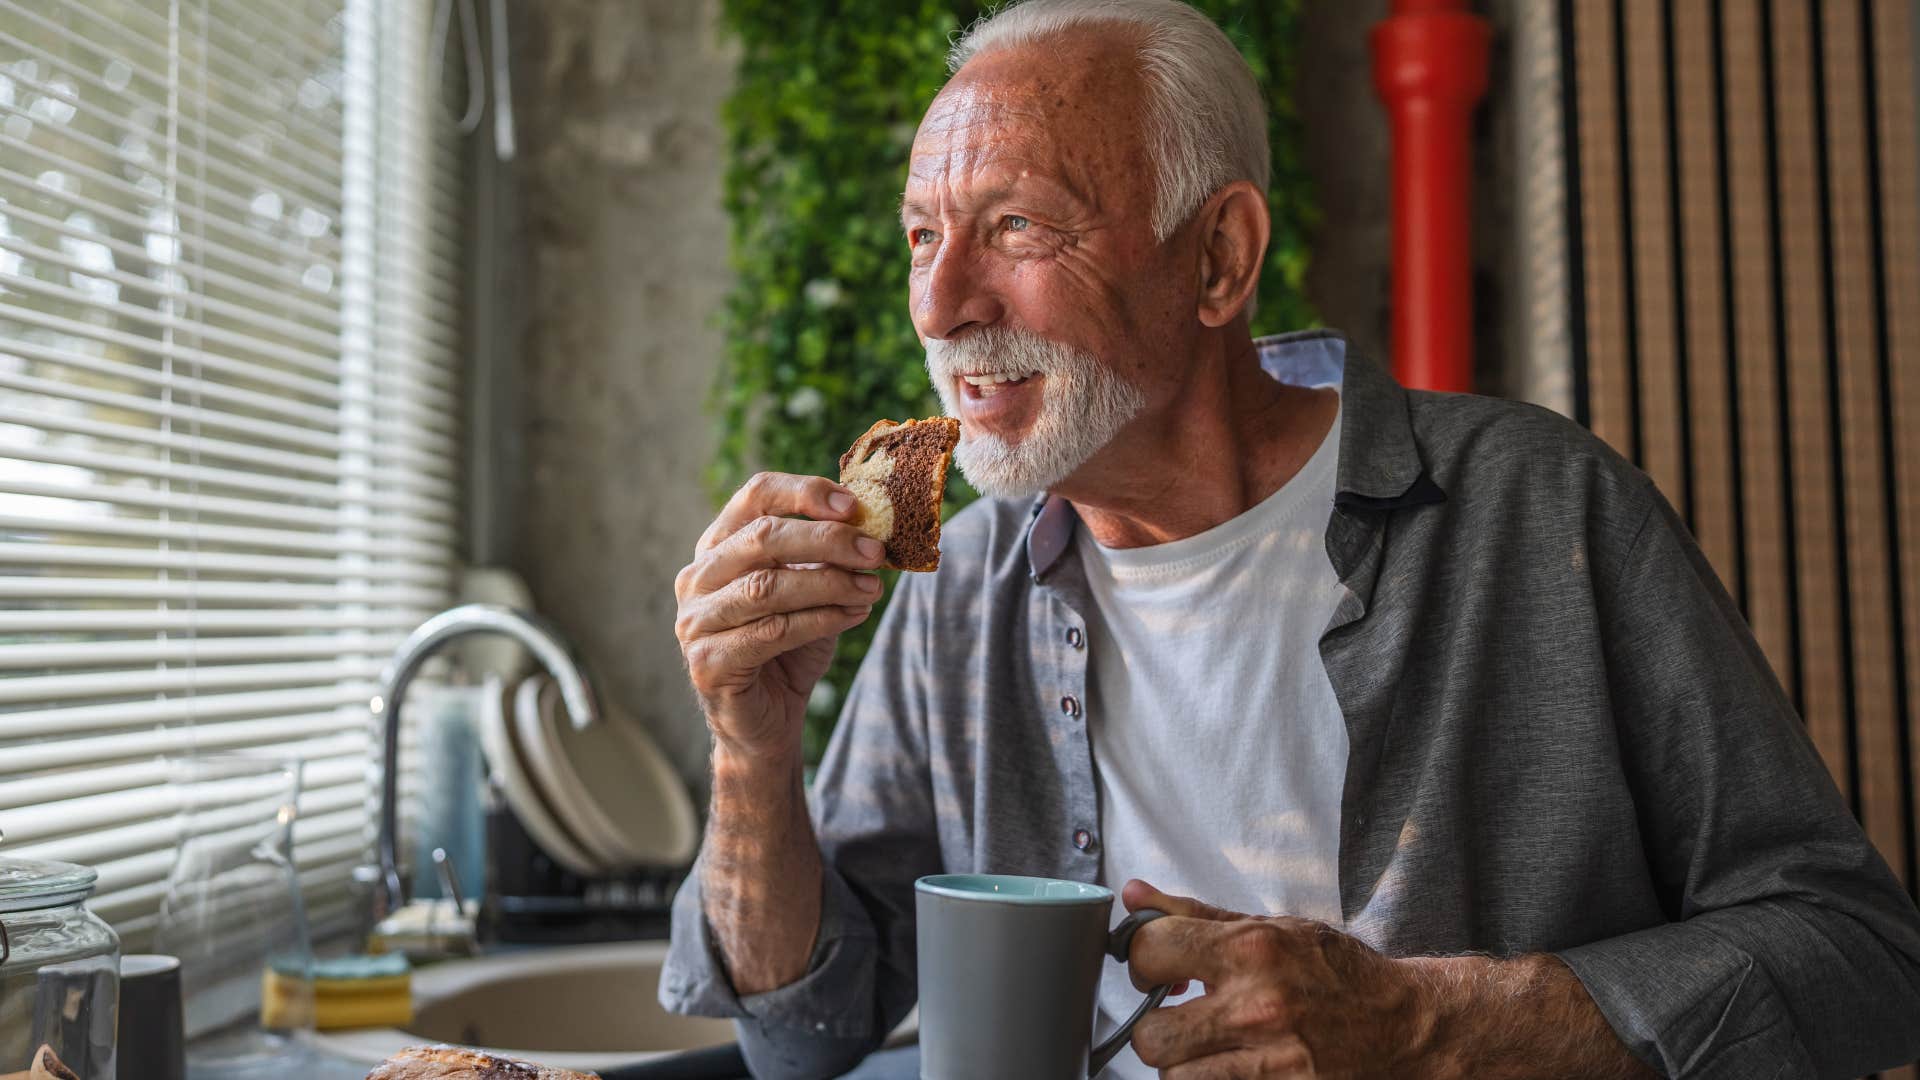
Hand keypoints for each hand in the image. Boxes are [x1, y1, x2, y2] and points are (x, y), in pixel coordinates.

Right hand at [674, 471, 886, 759]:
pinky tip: (854, 616)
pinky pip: (772, 632)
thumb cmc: (788, 650)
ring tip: (872, 588)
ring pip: (767, 586)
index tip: (854, 504)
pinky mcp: (708, 663)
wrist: (765, 723)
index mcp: (719, 547)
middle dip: (826, 540)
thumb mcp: (812, 593)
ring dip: (829, 584)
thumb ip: (828, 559)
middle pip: (762, 538)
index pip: (755, 496)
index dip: (804, 493)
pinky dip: (820, 620)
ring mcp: (695, 621)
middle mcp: (697, 578)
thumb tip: (874, 526)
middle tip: (874, 551)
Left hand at [1121, 880, 1435, 1078]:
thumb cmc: (1338, 974)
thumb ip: (1194, 914)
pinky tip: (1232, 1067)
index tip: (1158, 968)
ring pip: (1174, 1078)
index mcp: (1251, 951)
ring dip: (1184, 1064)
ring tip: (1208, 1048)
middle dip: (1157, 1025)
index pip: (1150, 951)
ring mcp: (1270, 1064)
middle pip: (1151, 1034)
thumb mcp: (1272, 928)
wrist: (1404, 1026)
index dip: (1142, 960)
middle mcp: (1257, 1007)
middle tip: (1180, 1016)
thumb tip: (1133, 894)